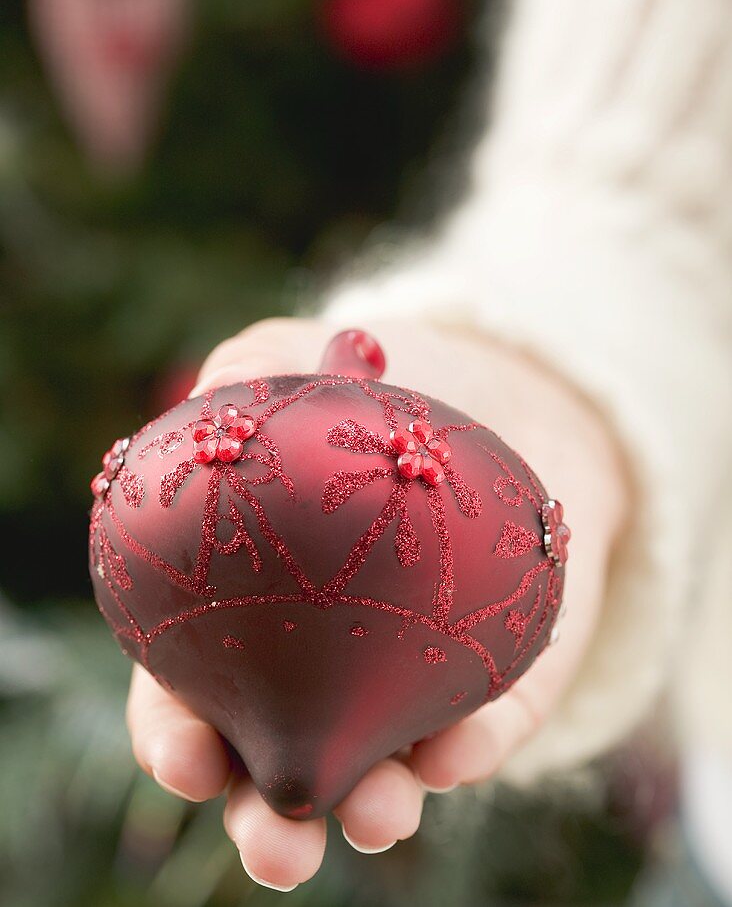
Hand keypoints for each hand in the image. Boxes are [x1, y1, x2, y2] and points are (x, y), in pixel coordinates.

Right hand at [126, 317, 628, 890]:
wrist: (499, 397)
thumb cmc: (372, 387)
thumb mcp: (289, 360)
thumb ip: (236, 379)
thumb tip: (203, 411)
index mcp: (248, 613)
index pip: (193, 693)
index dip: (179, 735)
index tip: (186, 758)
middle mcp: (322, 664)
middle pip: (282, 762)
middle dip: (271, 820)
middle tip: (277, 847)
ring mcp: (407, 680)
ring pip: (381, 770)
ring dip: (374, 809)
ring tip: (380, 814)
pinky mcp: (495, 680)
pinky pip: (483, 727)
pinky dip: (468, 747)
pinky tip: (457, 751)